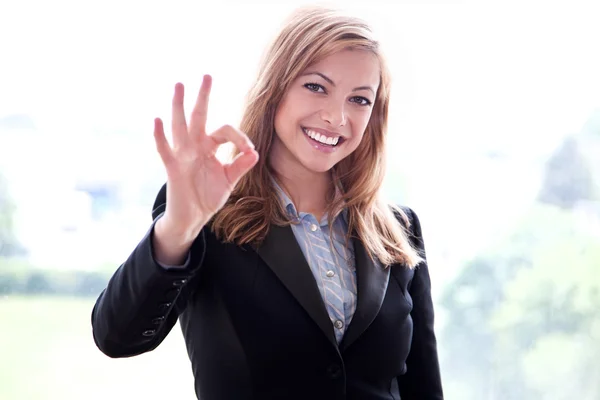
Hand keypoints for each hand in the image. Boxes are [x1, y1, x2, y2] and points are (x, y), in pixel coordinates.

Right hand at [153, 75, 258, 239]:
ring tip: (179, 86)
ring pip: (180, 126)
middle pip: (198, 116)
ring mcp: (182, 155)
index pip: (225, 131)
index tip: (249, 150)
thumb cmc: (208, 195)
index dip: (239, 137)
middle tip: (207, 76)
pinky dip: (160, 135)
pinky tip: (157, 119)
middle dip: (203, 97)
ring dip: (179, 106)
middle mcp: (195, 146)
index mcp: (209, 147)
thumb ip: (240, 166)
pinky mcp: (172, 167)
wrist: (193, 217)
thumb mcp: (228, 180)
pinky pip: (164, 149)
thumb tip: (255, 152)